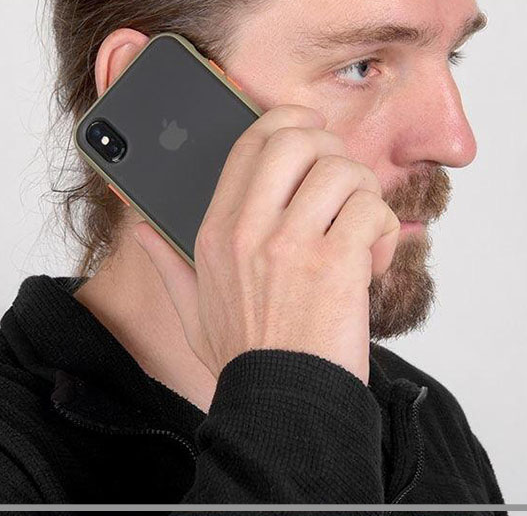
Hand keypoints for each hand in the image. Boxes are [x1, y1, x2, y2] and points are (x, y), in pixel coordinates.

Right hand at [132, 104, 400, 385]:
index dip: (286, 120)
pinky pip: (372, 212)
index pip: (250, 144)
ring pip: (343, 171)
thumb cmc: (245, 355)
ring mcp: (294, 244)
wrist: (281, 406)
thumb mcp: (192, 310)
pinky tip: (374, 258)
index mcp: (217, 231)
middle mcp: (251, 229)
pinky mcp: (336, 265)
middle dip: (330, 148)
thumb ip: (167, 263)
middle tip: (339, 179)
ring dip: (364, 195)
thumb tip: (142, 230)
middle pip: (297, 139)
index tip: (309, 126)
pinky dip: (384, 230)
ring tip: (361, 228)